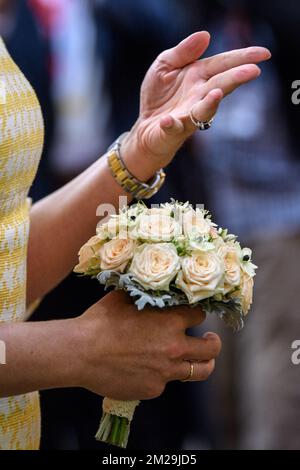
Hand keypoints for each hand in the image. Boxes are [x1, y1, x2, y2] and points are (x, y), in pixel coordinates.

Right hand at [76, 291, 220, 400]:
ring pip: (200, 371)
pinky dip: (162, 375)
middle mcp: (174, 347)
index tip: (194, 316)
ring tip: (201, 360)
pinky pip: (166, 382)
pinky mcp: (153, 389)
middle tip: (210, 340)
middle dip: (213, 342)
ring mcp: (166, 371)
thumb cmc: (100, 321)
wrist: (80, 353)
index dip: (197, 314)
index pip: (200, 316)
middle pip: (212, 348)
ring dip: (203, 363)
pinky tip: (148, 369)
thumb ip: (145, 296)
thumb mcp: (124, 298)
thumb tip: (151, 288)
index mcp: (170, 321)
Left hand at [122, 31, 270, 179]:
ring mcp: (187, 115)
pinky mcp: (171, 130)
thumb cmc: (159, 96)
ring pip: (203, 110)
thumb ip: (183, 51)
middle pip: (220, 85)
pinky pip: (173, 128)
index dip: (243, 58)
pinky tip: (168, 120)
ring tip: (216, 93)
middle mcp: (198, 96)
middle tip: (253, 71)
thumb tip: (206, 35)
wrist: (145, 126)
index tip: (264, 54)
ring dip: (210, 104)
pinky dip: (171, 125)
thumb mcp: (165, 65)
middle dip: (235, 78)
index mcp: (199, 76)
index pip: (223, 64)